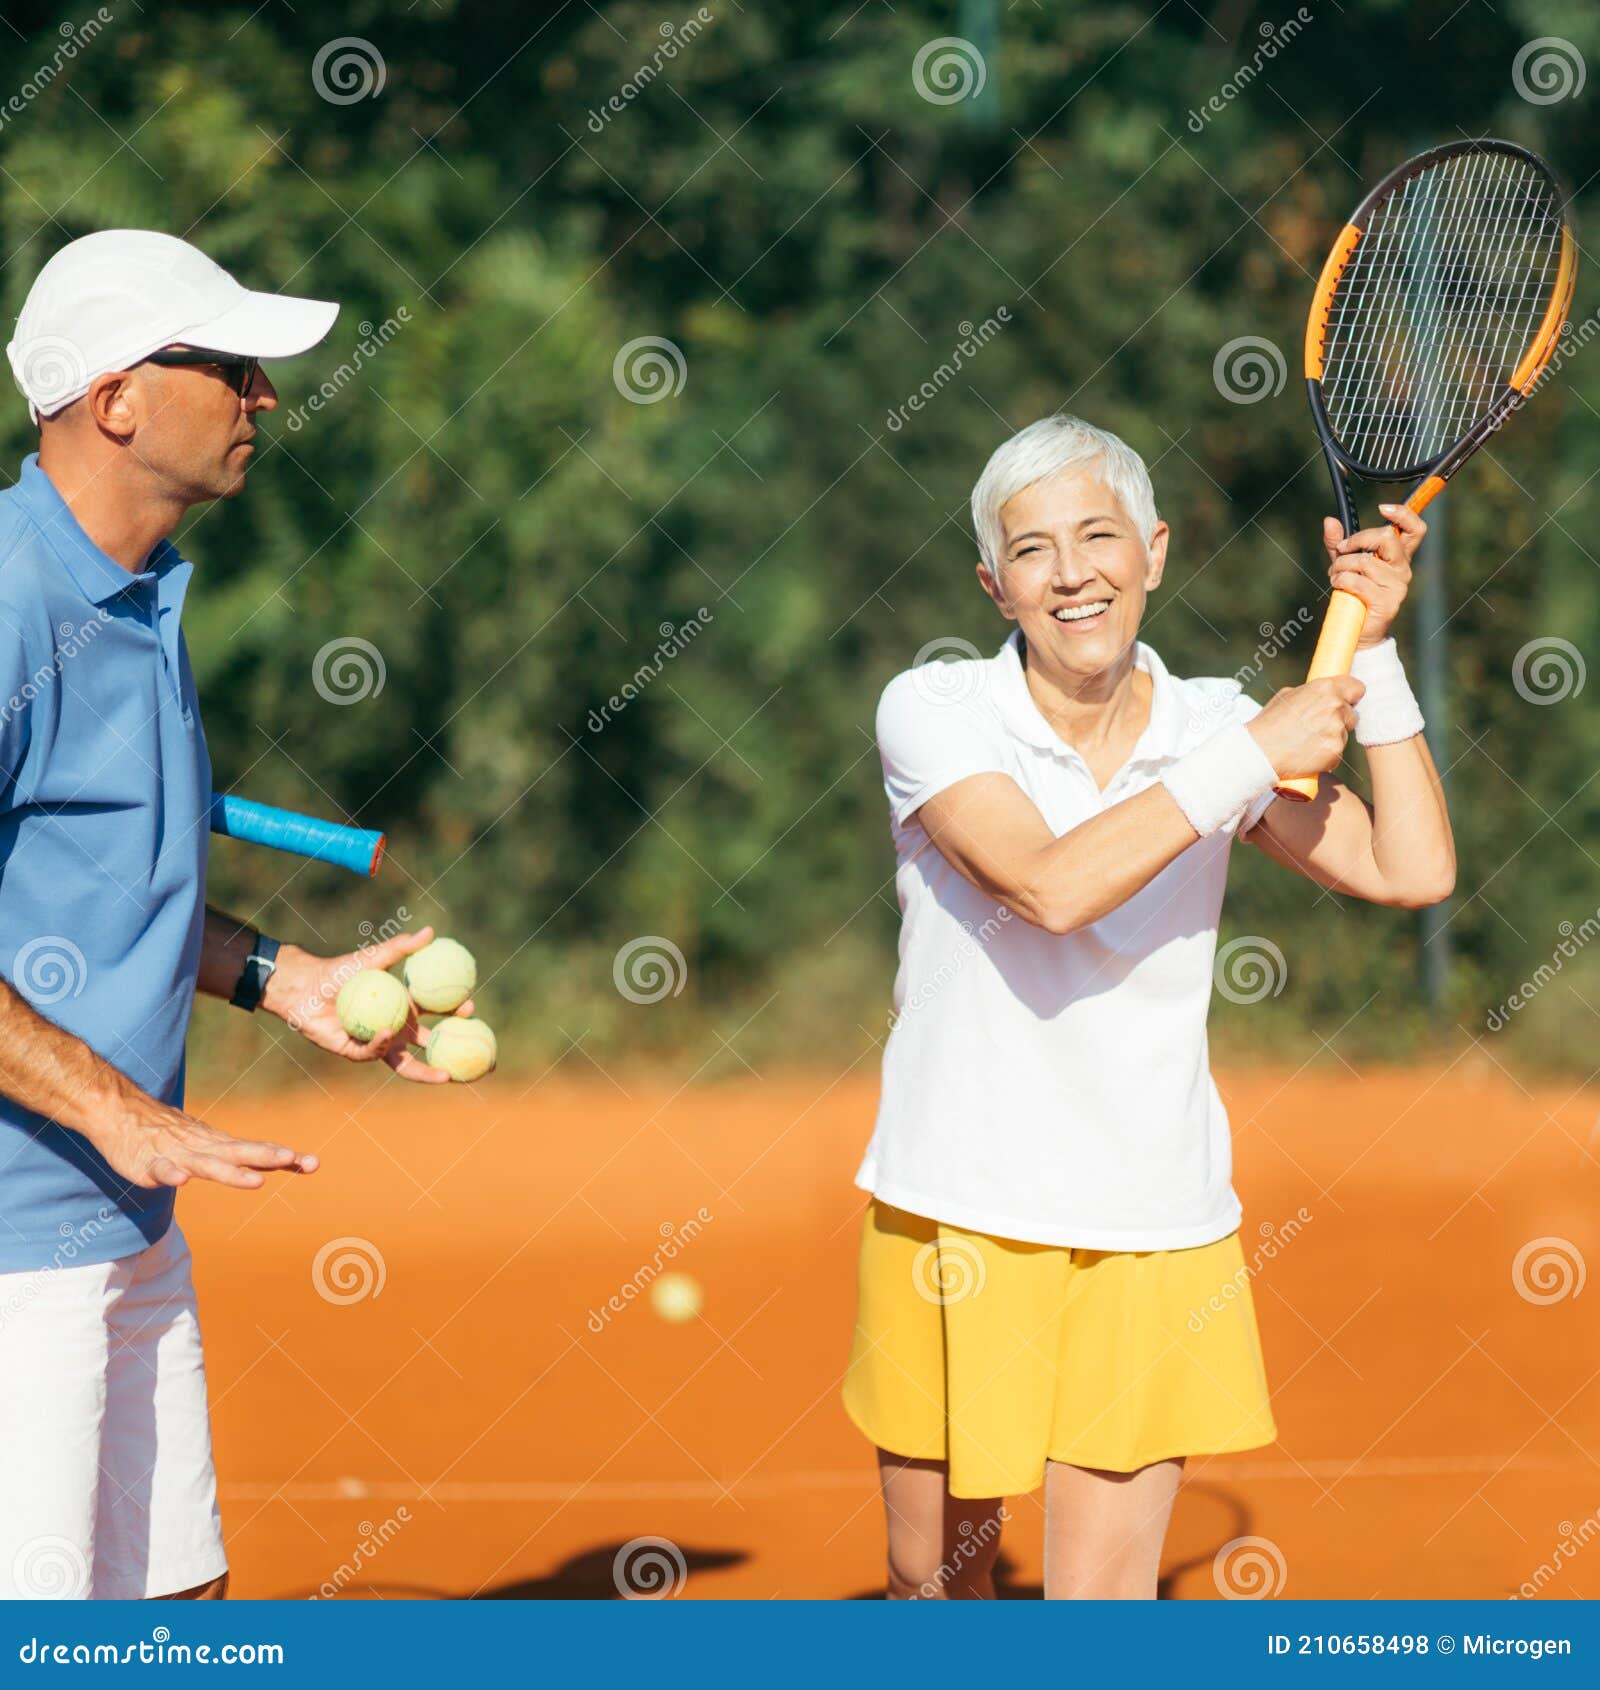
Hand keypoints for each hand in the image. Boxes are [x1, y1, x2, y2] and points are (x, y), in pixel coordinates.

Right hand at [91, 1095, 317, 1190]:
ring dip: (232, 1172)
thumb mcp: (208, 1146)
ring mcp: (177, 1156)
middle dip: (267, 1157)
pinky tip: (181, 1182)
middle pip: (240, 1153)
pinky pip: (162, 1170)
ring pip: (208, 1165)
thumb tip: (273, 1167)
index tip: (313, 1164)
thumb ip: (238, 1159)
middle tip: (293, 1159)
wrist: (121, 1113)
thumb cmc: (170, 1134)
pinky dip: (171, 1175)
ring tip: (255, 1182)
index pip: (257, 1151)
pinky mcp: (149, 1164)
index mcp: (220, 1146)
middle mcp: (204, 1148)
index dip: (284, 1158)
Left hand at [261, 923, 475, 1085]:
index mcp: (405, 1009)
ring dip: (427, 1071)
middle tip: (472, 1052)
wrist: (307, 985)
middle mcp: (395, 1029)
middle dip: (452, 1053)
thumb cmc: (342, 970)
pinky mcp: (355, 1052)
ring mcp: (377, 1043)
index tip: (471, 1007)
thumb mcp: (375, 957)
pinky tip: (389, 1032)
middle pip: (429, 1046)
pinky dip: (382, 1043)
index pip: (438, 1015)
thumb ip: (401, 947)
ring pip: (406, 1064)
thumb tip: (430, 932)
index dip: (455, 1014)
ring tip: (446, 1074)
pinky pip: (372, 1052)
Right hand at [1247, 676, 1365, 776]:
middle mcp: (1335, 706)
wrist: (1259, 752)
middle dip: (1339, 720)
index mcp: (1325, 688)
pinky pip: (1337, 752)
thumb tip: (1322, 694)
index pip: (1357, 687)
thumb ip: (1311, 693)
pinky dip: (1327, 755)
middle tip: (1318, 728)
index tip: (1345, 702)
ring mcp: (1337, 729)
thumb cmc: (1269, 724)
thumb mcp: (1286, 696)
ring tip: (1308, 742)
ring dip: (1332, 738)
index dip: (1350, 696)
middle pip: (1352, 713)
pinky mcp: (1336, 751)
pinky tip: (1309, 754)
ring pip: (1344, 734)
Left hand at [1323, 502, 1424, 647]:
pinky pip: (1359, 581)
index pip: (1415, 529)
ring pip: (1365, 561)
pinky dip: (1342, 580)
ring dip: (1341, 566)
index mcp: (1399, 557)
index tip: (1382, 508)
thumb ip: (1338, 543)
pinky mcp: (1386, 602)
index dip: (1403, 514)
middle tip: (1341, 551)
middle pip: (1387, 537)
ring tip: (1334, 575)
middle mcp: (1403, 569)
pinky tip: (1338, 585)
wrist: (1357, 631)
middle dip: (1357, 540)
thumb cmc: (1353, 594)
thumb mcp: (1345, 563)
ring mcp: (1397, 586)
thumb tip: (1329, 521)